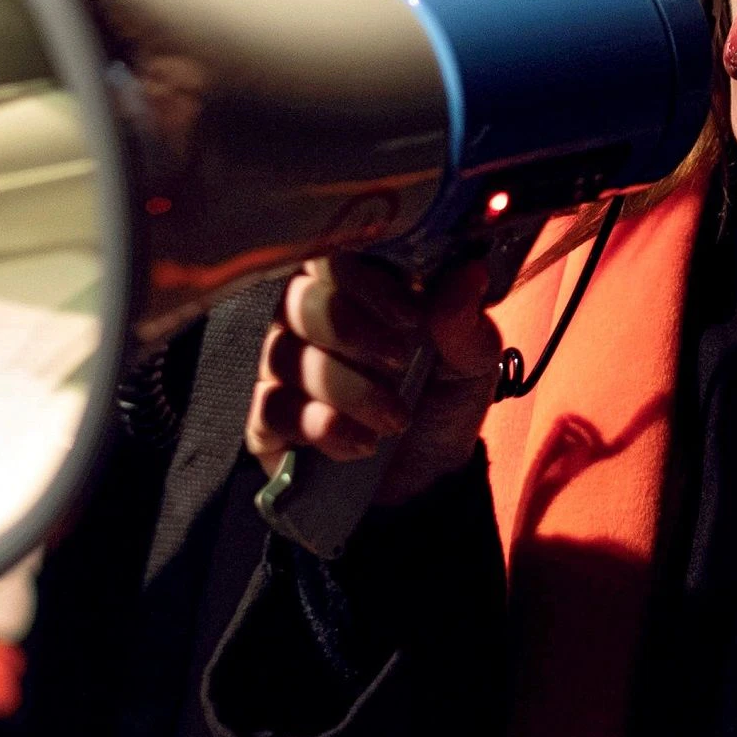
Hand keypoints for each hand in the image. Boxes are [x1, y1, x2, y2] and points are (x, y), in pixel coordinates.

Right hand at [245, 255, 503, 506]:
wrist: (428, 479)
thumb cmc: (442, 401)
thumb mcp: (469, 363)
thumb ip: (463, 322)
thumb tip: (469, 273)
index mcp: (357, 288)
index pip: (336, 257)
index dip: (366, 282)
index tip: (411, 316)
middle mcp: (308, 319)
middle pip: (299, 301)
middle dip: (350, 331)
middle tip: (401, 363)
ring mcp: (281, 368)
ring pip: (283, 356)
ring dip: (345, 388)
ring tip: (394, 419)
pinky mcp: (267, 420)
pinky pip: (270, 409)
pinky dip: (320, 426)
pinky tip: (360, 444)